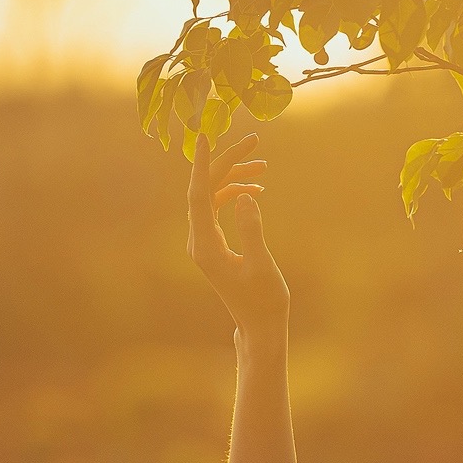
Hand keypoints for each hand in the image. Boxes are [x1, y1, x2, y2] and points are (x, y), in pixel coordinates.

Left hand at [188, 128, 288, 338]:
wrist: (260, 326)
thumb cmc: (264, 301)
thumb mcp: (261, 265)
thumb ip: (251, 230)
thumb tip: (243, 197)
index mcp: (205, 247)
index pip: (198, 195)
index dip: (203, 164)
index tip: (206, 137)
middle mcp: (199, 241)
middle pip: (206, 189)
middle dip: (228, 163)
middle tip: (254, 141)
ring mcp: (205, 242)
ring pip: (213, 196)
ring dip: (236, 177)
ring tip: (263, 166)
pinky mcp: (214, 244)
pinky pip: (218, 208)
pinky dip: (236, 193)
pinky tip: (256, 190)